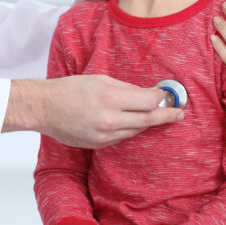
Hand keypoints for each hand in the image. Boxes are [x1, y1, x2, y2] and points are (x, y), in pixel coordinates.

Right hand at [4, 75, 182, 147]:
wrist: (45, 108)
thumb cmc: (70, 89)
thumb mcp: (100, 79)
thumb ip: (126, 88)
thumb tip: (147, 94)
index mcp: (110, 98)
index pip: (147, 102)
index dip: (161, 99)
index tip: (168, 95)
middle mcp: (109, 120)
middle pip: (148, 120)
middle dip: (166, 116)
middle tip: (180, 113)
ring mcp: (104, 135)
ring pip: (136, 130)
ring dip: (148, 122)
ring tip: (158, 115)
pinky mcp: (99, 145)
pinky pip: (122, 137)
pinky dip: (130, 128)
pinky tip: (132, 121)